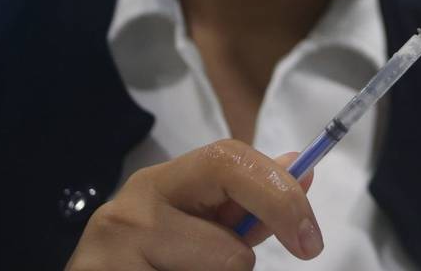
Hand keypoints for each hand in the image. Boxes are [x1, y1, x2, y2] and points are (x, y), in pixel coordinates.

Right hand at [66, 140, 320, 269]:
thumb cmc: (153, 259)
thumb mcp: (197, 226)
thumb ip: (246, 200)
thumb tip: (300, 163)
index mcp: (158, 183)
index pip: (229, 161)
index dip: (281, 196)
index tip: (311, 240)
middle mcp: (127, 210)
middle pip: (229, 246)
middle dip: (241, 264)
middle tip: (241, 268)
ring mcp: (109, 253)